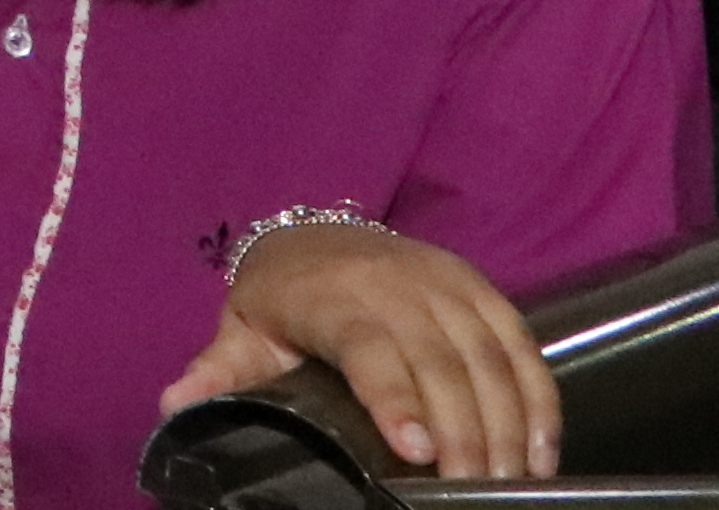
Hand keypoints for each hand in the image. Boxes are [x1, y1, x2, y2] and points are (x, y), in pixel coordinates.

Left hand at [159, 220, 558, 479]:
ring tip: (511, 485)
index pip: (370, 347)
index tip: (416, 451)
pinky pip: (521, 345)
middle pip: (443, 362)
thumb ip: (218, 373)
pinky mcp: (481, 288)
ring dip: (509, 426)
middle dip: (465, 434)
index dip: (395, 397)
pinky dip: (539, 399)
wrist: (317, 234)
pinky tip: (543, 453)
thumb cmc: (280, 299)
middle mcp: (395, 283)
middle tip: (472, 492)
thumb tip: (175, 405)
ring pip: (490, 357)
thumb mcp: (243, 331)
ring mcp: (444, 282)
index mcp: (332, 297)